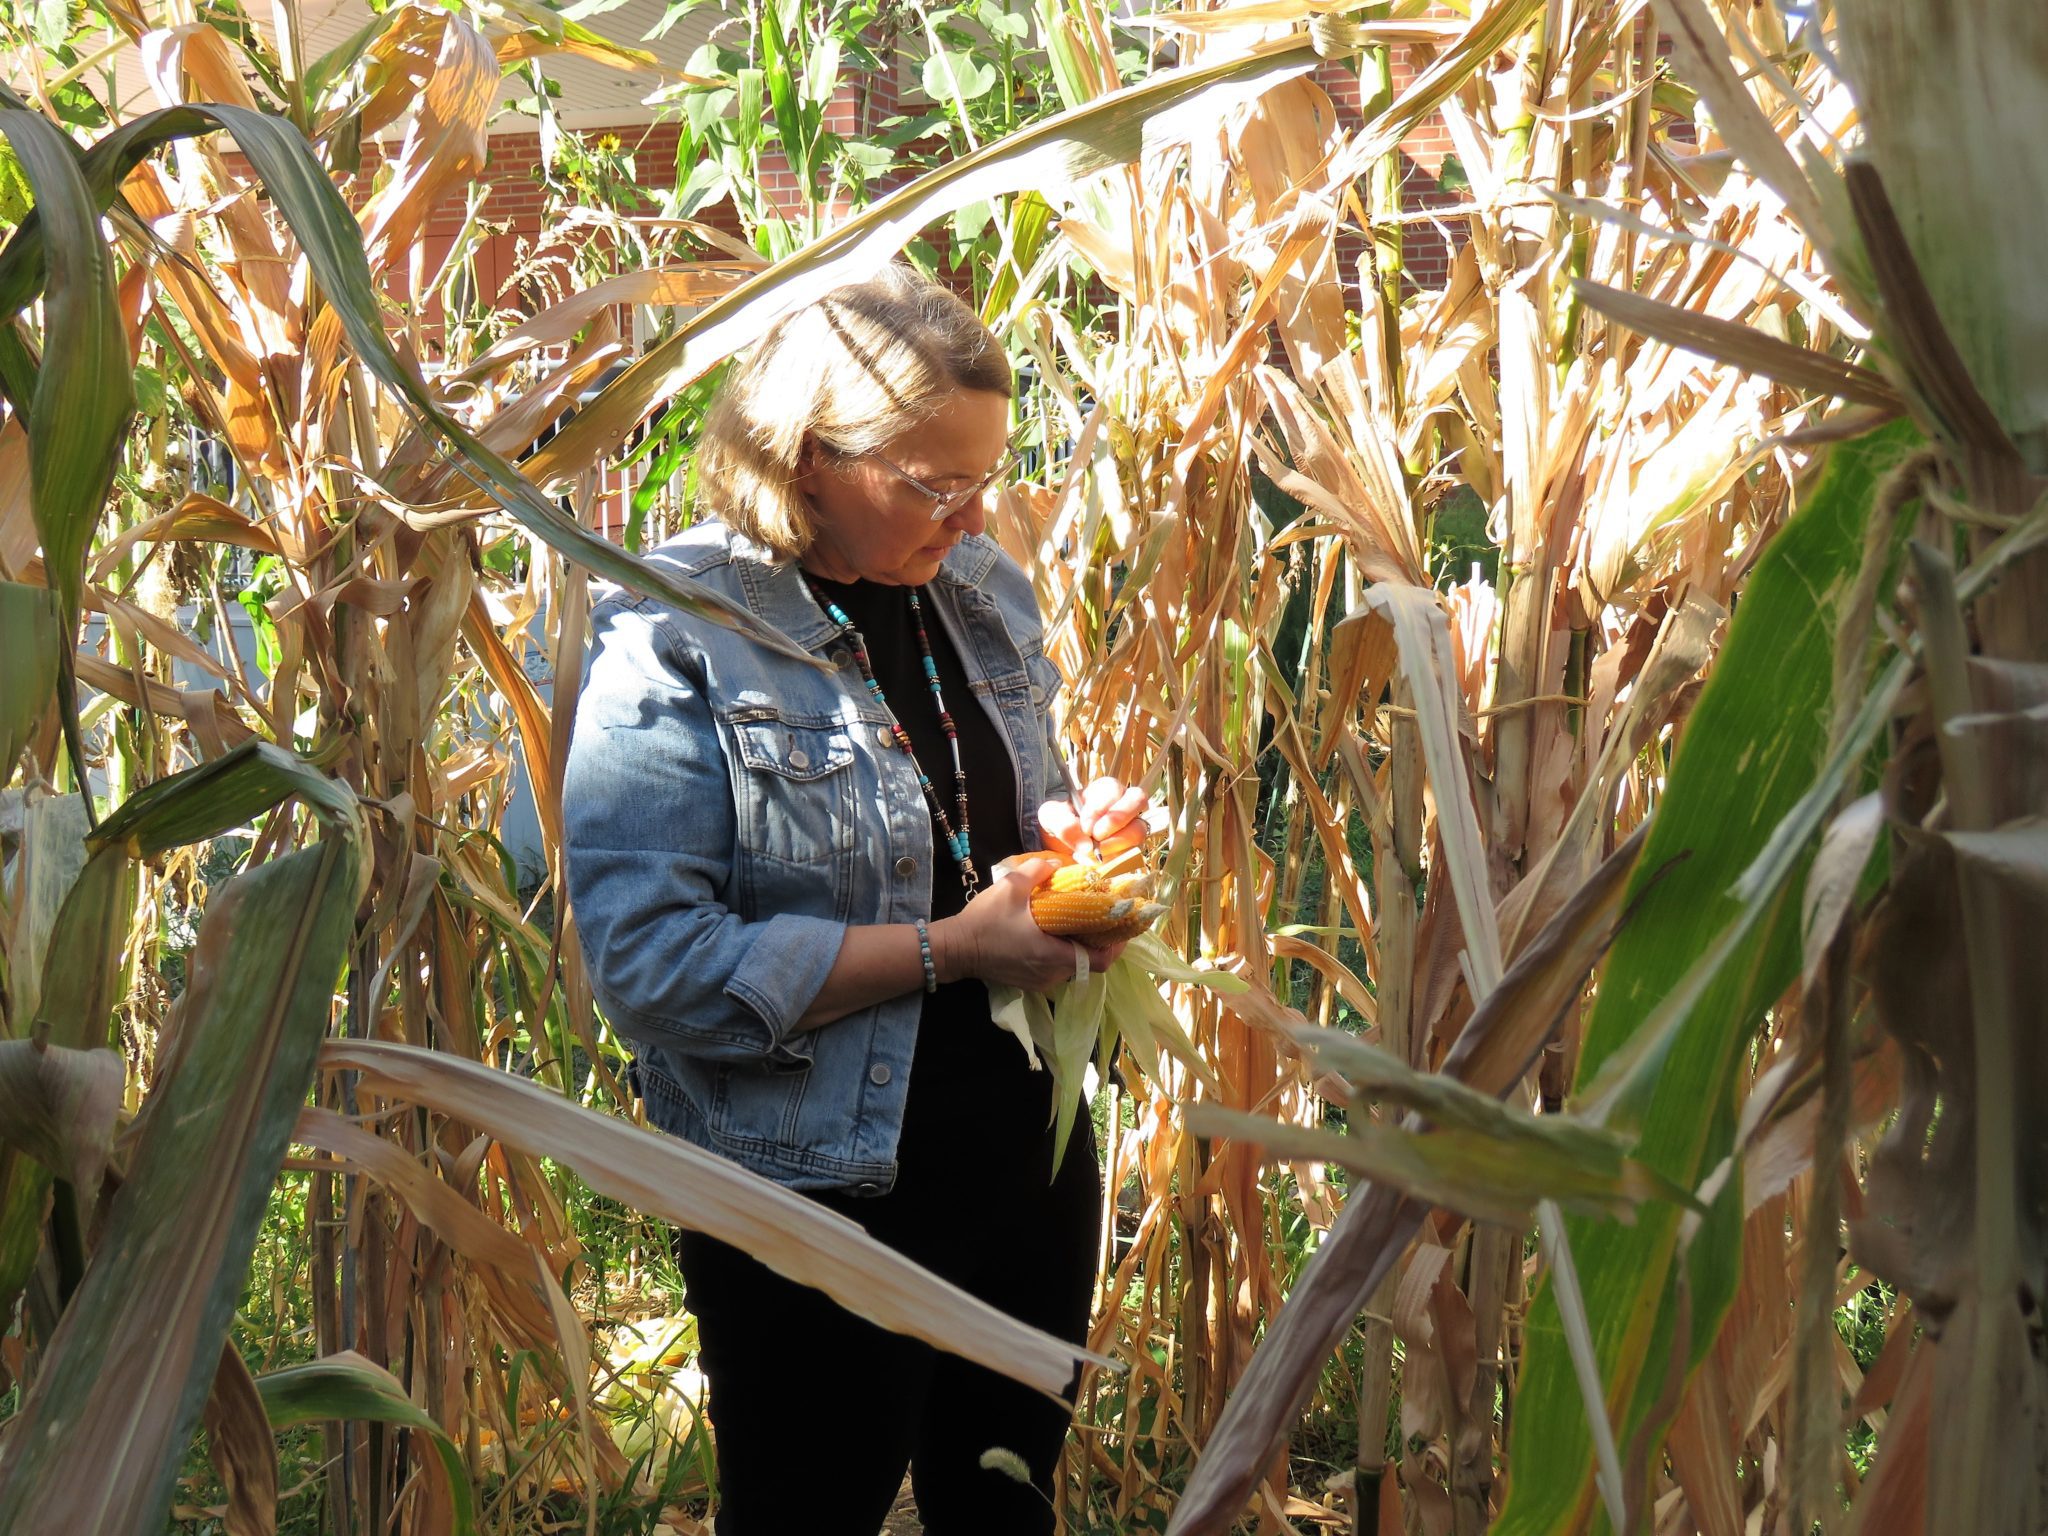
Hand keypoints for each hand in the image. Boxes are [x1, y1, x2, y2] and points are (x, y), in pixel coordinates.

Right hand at [930, 858, 1122, 991]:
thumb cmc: (984, 921)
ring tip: (1078, 922)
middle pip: (1087, 963)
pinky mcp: (1028, 982)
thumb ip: (1038, 870)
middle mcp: (1051, 975)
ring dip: (1077, 947)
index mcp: (1054, 956)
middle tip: (1099, 916)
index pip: (1100, 961)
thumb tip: (1056, 862)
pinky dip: (1061, 953)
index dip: (1116, 945)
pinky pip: (1055, 968)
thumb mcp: (1011, 888)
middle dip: (1096, 941)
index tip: (1120, 926)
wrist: (953, 949)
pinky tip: (1055, 933)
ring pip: (1071, 966)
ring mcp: (1039, 982)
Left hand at [1038, 775, 1150, 863]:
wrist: (1061, 844)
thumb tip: (1087, 846)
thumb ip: (1063, 824)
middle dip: (1116, 820)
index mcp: (1104, 789)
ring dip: (1115, 845)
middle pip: (1138, 799)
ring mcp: (1132, 825)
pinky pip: (1133, 854)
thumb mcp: (1050, 817)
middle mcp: (1124, 803)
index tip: (1085, 826)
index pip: (1113, 789)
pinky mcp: (1132, 848)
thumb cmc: (1060, 822)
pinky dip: (1114, 862)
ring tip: (1093, 853)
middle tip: (1096, 836)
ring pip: (1138, 830)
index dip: (1100, 809)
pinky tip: (1095, 862)